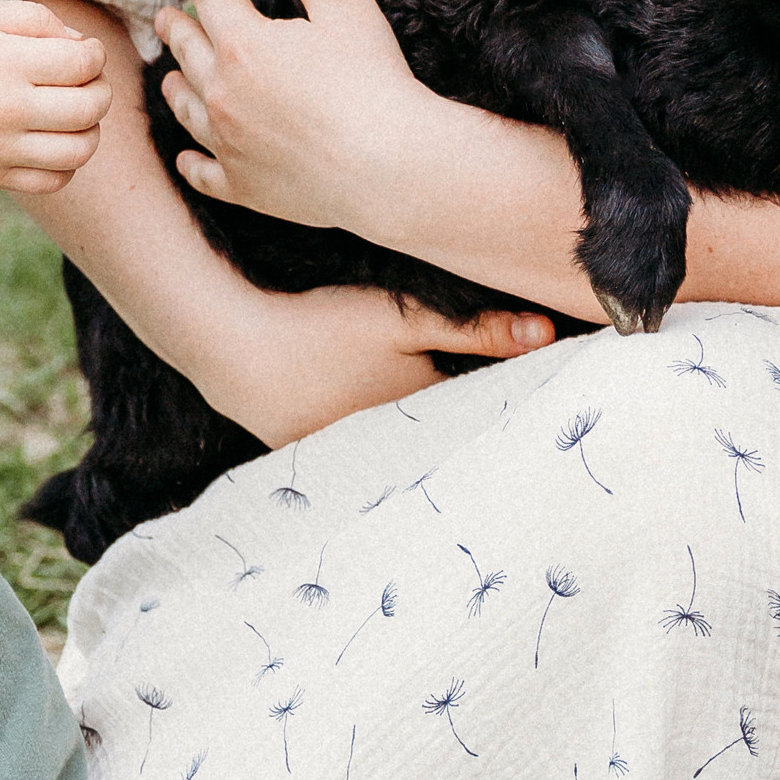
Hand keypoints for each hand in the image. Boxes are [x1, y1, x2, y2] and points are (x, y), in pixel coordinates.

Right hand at [0, 0, 108, 193]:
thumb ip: (38, 20)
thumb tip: (83, 44)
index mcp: (9, 63)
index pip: (85, 63)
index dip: (95, 54)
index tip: (83, 52)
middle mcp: (10, 109)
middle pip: (91, 107)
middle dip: (100, 89)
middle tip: (86, 82)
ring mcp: (2, 149)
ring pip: (81, 150)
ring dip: (91, 129)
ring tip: (75, 116)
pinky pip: (54, 180)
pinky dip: (68, 164)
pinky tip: (55, 143)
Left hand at [153, 0, 433, 225]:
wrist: (393, 168)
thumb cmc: (374, 82)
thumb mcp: (343, 3)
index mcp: (244, 44)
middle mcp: (223, 93)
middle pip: (187, 50)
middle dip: (176, 27)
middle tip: (167, 17)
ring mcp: (229, 144)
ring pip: (185, 110)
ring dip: (176, 86)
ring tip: (172, 76)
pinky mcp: (244, 187)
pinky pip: (203, 172)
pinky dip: (193, 161)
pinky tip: (190, 156)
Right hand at [212, 282, 553, 442]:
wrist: (232, 347)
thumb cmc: (322, 327)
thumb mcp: (403, 320)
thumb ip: (477, 329)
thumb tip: (547, 335)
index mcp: (420, 420)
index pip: (476, 418)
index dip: (500, 406)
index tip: (531, 408)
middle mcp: (388, 452)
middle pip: (437, 441)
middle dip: (462, 432)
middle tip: (494, 428)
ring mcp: (345, 459)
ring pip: (396, 450)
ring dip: (415, 443)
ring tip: (436, 434)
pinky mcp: (307, 456)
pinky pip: (355, 455)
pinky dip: (369, 447)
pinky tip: (368, 428)